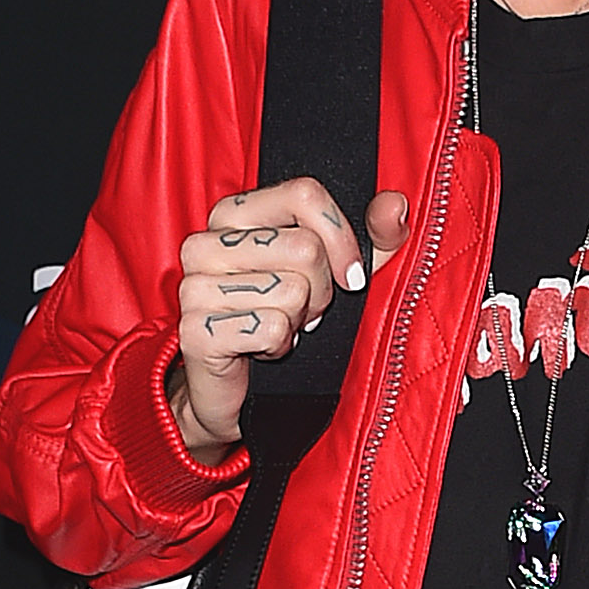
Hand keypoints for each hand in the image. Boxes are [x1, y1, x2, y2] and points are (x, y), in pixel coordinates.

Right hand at [168, 179, 409, 454]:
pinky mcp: (195, 331)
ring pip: (292, 292)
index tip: (351, 276)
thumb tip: (395, 205)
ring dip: (298, 321)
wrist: (239, 394)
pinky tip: (262, 349)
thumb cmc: (285, 321)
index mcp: (232, 214)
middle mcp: (204, 243)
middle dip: (321, 290)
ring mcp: (193, 287)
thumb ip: (373, 238)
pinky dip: (279, 346)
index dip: (341, 236)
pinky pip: (271, 329)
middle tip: (303, 310)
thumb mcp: (339, 274)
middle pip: (305, 248)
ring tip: (281, 327)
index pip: (303, 194)